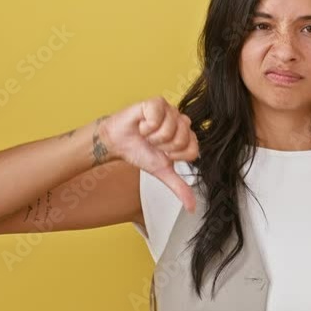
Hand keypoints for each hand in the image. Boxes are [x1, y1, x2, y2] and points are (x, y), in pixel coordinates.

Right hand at [98, 97, 199, 211]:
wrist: (117, 142)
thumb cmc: (140, 152)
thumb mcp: (161, 172)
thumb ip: (179, 187)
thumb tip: (192, 208)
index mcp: (187, 136)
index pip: (193, 150)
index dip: (175, 156)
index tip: (163, 154)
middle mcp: (182, 121)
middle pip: (183, 139)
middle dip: (163, 146)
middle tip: (153, 143)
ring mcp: (171, 110)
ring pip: (171, 128)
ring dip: (154, 137)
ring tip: (147, 134)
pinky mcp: (157, 102)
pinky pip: (158, 117)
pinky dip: (146, 126)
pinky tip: (142, 125)